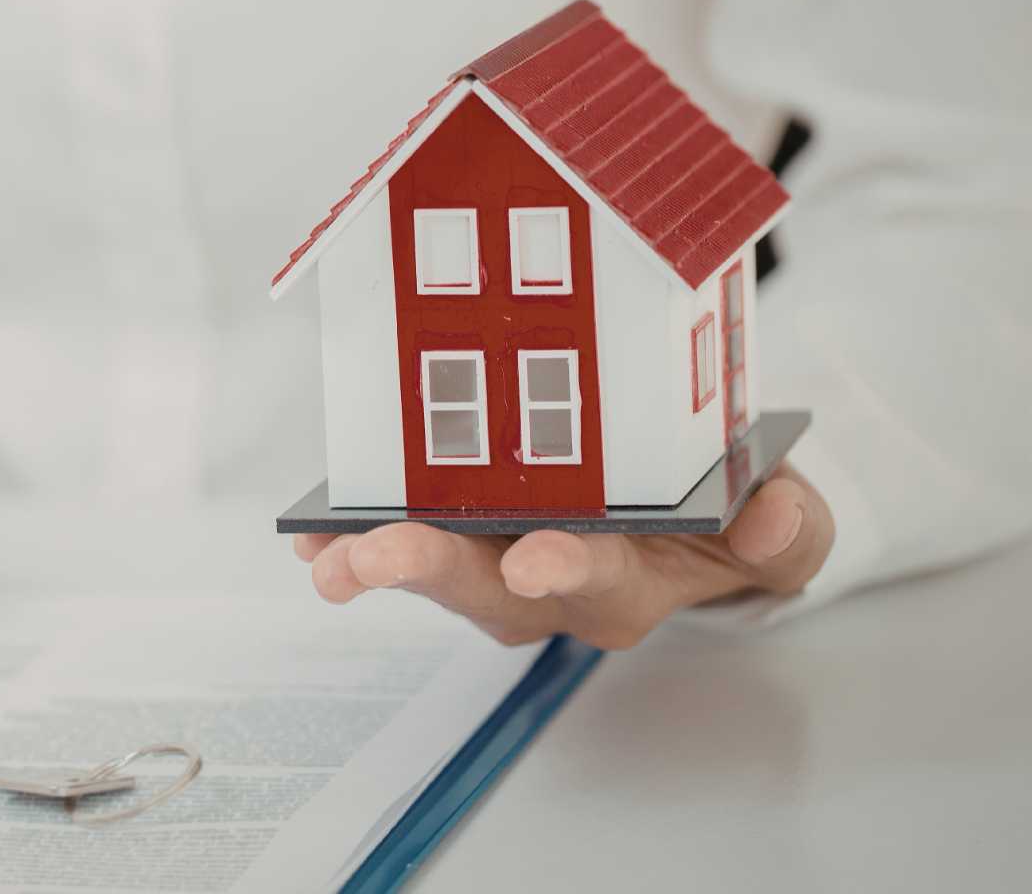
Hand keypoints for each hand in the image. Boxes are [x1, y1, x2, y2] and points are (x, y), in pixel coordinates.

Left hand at [294, 466, 832, 648]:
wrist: (697, 510)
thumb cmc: (734, 515)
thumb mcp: (789, 522)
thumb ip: (787, 530)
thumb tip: (769, 517)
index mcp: (633, 582)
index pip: (598, 580)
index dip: (565, 570)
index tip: (536, 559)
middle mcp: (554, 584)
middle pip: (487, 589)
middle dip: (429, 570)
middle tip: (373, 556)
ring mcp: (501, 559)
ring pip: (438, 570)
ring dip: (377, 560)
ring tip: (324, 555)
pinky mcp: (461, 529)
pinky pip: (404, 537)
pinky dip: (353, 537)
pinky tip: (310, 535)